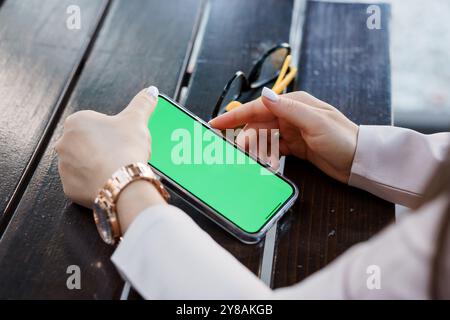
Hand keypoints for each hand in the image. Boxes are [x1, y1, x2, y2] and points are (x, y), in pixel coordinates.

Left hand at [56, 86, 165, 230]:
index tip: (122, 140)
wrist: (123, 183)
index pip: (94, 124)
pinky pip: (82, 184)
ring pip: (84, 164)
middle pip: (87, 144)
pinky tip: (110, 182)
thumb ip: (142, 103)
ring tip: (117, 170)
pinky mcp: (69, 188)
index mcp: (77, 122)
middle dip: (102, 149)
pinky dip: (94, 184)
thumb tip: (151, 90)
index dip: (112, 132)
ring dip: (97, 166)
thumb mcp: (137, 120)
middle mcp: (64, 143)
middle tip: (121, 155)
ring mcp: (64, 167)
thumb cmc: (126, 148)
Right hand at [209, 88, 358, 182]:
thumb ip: (288, 109)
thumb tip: (265, 94)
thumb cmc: (342, 139)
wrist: (359, 160)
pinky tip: (263, 163)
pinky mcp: (295, 146)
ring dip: (255, 148)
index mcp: (294, 104)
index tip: (215, 123)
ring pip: (263, 138)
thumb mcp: (315, 122)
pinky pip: (273, 149)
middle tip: (234, 151)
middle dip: (244, 137)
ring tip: (250, 160)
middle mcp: (290, 115)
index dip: (235, 116)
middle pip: (257, 124)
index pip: (258, 107)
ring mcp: (292, 131)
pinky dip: (265, 155)